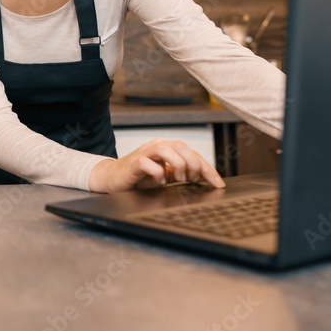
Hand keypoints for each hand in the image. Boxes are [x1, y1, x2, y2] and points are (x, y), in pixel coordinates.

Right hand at [88, 139, 224, 193]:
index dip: (207, 168)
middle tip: (192, 179)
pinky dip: (158, 173)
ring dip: (177, 166)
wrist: (112, 178)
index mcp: (168, 148)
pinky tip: (159, 182)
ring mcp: (145, 152)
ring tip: (177, 179)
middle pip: (182, 147)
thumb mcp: (165, 175)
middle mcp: (158, 146)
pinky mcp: (134, 162)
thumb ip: (181, 173)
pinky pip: (149, 163)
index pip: (192, 153)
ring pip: (167, 150)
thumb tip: (202, 178)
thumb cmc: (140, 177)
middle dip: (193, 164)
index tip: (218, 183)